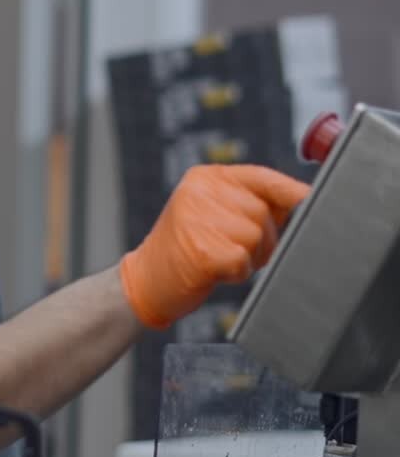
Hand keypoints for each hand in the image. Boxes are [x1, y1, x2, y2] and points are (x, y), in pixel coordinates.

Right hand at [120, 165, 309, 328]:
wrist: (145, 280)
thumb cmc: (186, 249)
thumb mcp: (211, 212)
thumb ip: (248, 202)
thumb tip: (301, 201)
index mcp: (206, 177)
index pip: (260, 176)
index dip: (290, 190)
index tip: (311, 200)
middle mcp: (200, 192)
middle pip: (263, 211)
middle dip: (264, 237)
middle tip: (238, 250)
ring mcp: (198, 219)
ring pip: (257, 236)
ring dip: (250, 256)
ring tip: (224, 259)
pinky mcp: (201, 250)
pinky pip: (244, 260)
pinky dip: (237, 272)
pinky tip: (216, 271)